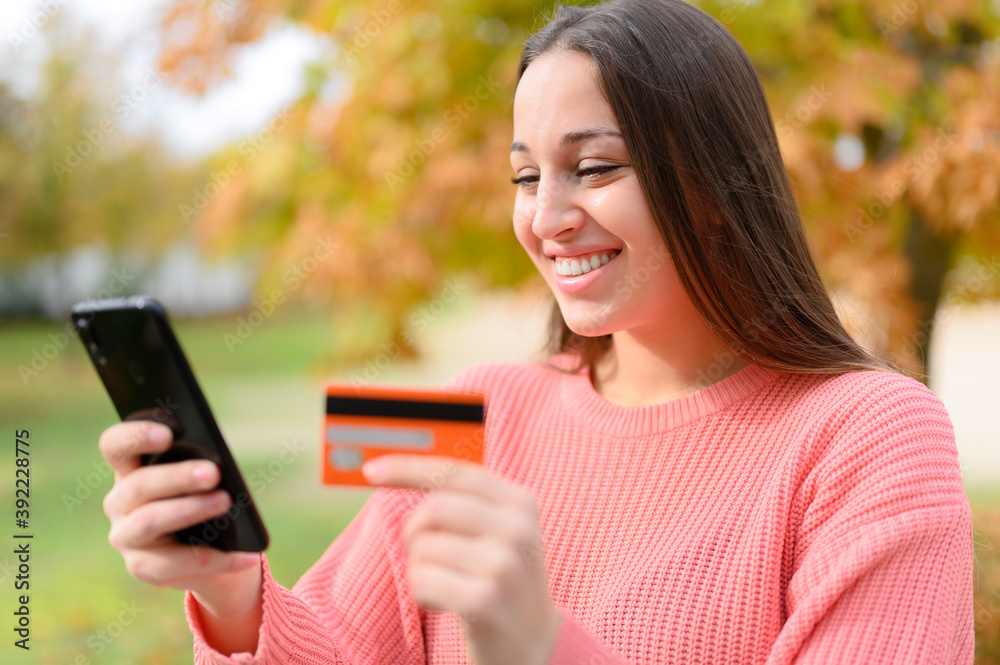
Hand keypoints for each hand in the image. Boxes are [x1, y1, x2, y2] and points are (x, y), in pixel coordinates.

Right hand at [99, 421, 262, 653]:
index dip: (135, 436)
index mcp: (130, 469)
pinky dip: (218, 559)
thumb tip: (220, 466)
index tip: (168, 434)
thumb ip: (201, 466)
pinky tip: (247, 555)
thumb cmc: (201, 496)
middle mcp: (120, 501)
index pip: (116, 446)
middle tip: (213, 472)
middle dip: (177, 477)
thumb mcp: (201, 478)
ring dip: (189, 510)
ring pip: (149, 521)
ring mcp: (125, 536)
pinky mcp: (141, 566)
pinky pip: (176, 563)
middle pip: (139, 485)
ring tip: (225, 502)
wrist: (208, 548)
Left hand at [363, 455, 561, 664]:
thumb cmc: (500, 580)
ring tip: (445, 586)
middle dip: (415, 533)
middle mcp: (518, 529)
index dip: (408, 468)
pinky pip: (422, 580)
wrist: (534, 645)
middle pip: (434, 508)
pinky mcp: (486, 599)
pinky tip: (443, 605)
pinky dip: (421, 594)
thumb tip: (388, 469)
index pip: (454, 472)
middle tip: (427, 559)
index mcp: (520, 504)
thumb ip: (462, 499)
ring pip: (424, 547)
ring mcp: (505, 564)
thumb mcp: (498, 532)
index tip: (369, 472)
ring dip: (420, 570)